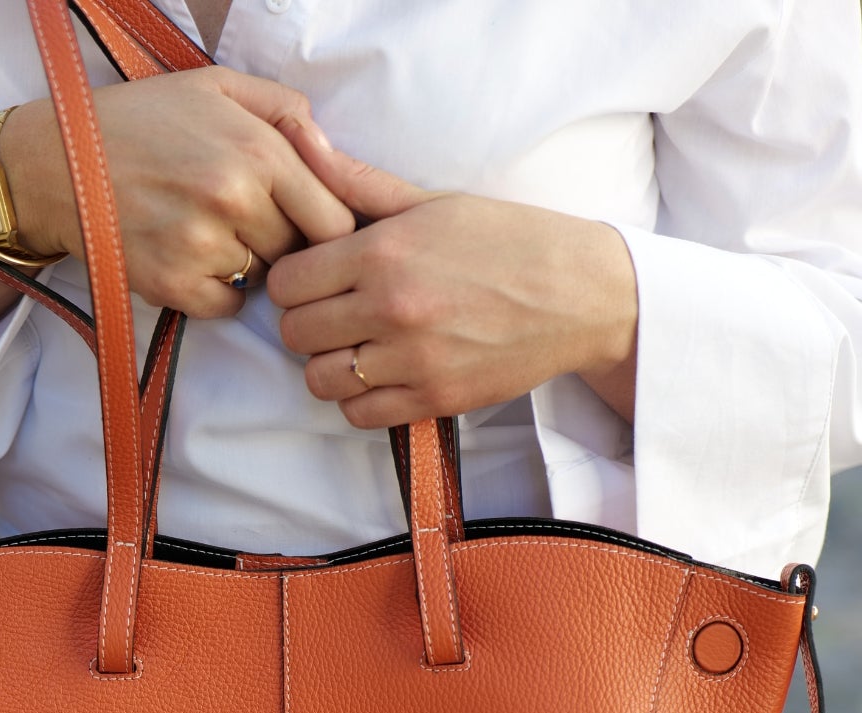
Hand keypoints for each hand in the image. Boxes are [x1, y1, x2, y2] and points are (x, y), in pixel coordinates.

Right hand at [0, 71, 354, 320]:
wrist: (61, 163)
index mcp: (257, 150)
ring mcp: (203, 246)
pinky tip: (193, 258)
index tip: (309, 224)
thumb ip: (286, 112)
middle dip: (284, 241)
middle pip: (299, 253)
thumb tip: (333, 158)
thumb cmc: (143, 121)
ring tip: (209, 231)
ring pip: (263, 279)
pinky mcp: (174, 284)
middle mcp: (234, 200)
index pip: (334, 220)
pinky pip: (228, 305)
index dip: (327, 227)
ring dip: (249, 264)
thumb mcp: (216, 88)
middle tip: (248, 220)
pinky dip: (219, 291)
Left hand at [267, 124, 638, 426]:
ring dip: (330, 365)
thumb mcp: (433, 202)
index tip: (315, 280)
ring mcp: (412, 359)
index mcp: (384, 251)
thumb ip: (361, 185)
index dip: (294, 282)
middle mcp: (392, 307)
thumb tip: (302, 144)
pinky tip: (381, 374)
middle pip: (296, 333)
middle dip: (307, 323)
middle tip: (334, 314)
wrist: (578, 295)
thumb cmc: (506, 241)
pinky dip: (360, 398)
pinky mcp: (433, 398)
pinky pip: (359, 414)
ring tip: (357, 347)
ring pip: (320, 380)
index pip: (288, 282)